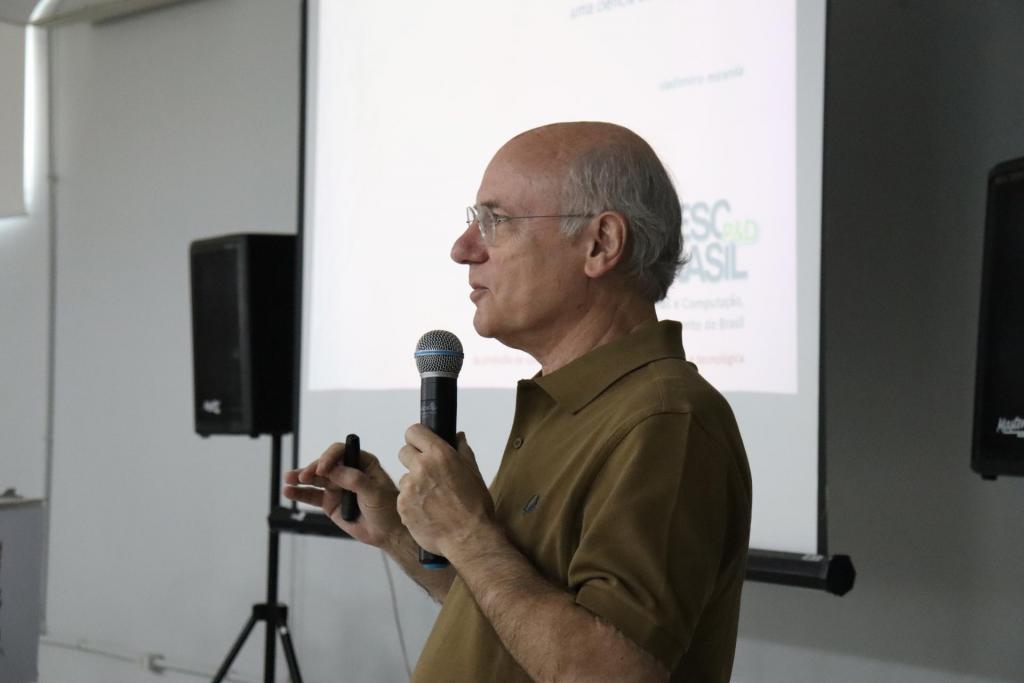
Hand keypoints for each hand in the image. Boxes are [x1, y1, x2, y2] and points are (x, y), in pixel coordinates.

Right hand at [283, 442, 402, 549]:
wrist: (387, 533)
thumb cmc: (388, 509)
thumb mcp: (375, 492)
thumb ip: (354, 480)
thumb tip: (333, 470)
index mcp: (363, 463)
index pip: (342, 452)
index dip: (329, 457)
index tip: (323, 469)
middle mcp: (347, 471)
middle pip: (324, 464)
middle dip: (312, 468)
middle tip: (302, 477)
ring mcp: (337, 486)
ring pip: (315, 479)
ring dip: (300, 478)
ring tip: (288, 480)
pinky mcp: (329, 502)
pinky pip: (312, 495)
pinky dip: (299, 493)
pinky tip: (288, 492)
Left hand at [396, 425, 494, 558]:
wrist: (468, 538)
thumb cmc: (475, 507)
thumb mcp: (474, 473)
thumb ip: (462, 451)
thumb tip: (458, 436)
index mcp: (440, 454)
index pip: (414, 431)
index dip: (417, 438)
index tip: (421, 445)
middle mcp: (421, 467)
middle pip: (403, 452)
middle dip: (413, 460)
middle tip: (427, 473)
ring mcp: (409, 487)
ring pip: (404, 478)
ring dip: (413, 484)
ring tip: (431, 499)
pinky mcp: (402, 506)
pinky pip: (402, 498)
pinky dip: (411, 503)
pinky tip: (427, 511)